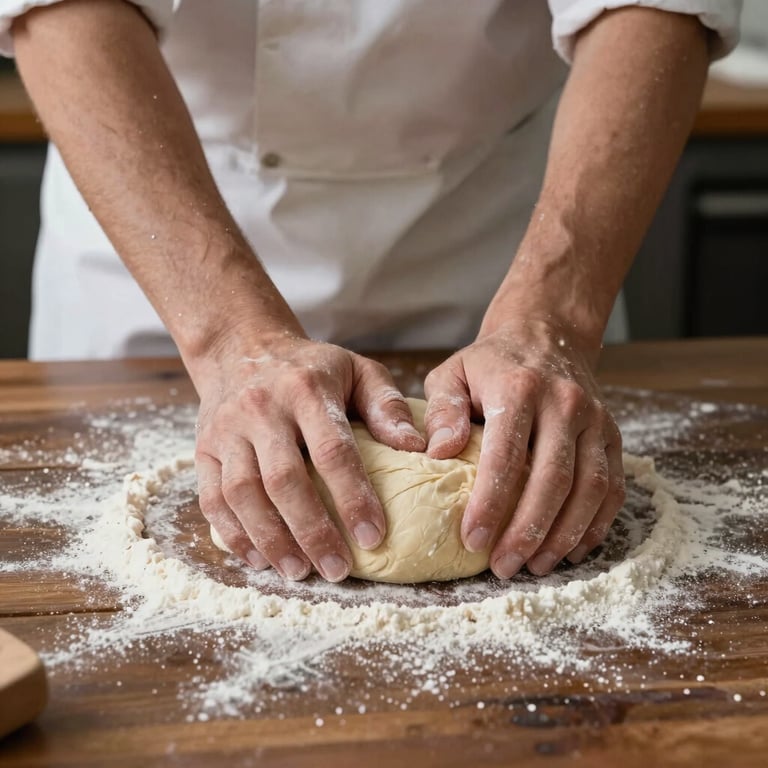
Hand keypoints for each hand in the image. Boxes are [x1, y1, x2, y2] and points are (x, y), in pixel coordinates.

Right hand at [192, 334, 424, 581]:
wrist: (241, 347)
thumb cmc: (310, 368)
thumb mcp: (357, 370)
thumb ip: (387, 405)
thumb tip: (417, 447)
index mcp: (306, 390)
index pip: (332, 450)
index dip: (353, 497)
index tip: (374, 536)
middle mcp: (262, 409)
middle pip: (284, 479)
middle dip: (312, 531)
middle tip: (336, 569)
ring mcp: (226, 430)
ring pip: (243, 494)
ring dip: (271, 540)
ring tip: (299, 572)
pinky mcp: (202, 448)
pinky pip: (211, 499)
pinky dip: (234, 535)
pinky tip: (259, 559)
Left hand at [423, 317, 624, 577]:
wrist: (546, 335)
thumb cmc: (490, 365)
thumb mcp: (452, 374)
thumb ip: (441, 412)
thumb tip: (438, 454)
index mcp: (519, 389)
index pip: (506, 455)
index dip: (490, 502)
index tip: (473, 540)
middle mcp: (564, 403)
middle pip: (554, 479)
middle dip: (528, 531)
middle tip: (504, 566)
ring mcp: (595, 420)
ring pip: (590, 488)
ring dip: (564, 535)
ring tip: (536, 566)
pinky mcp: (613, 435)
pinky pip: (613, 486)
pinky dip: (596, 524)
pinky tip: (571, 549)